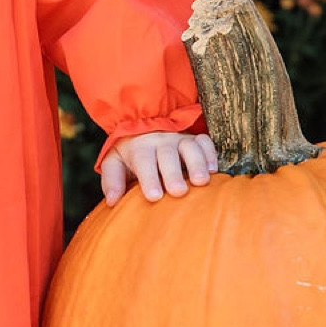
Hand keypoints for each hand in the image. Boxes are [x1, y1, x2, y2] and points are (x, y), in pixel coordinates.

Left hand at [99, 131, 219, 205]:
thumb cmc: (130, 154)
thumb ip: (112, 180)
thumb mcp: (114, 163)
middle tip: (178, 192)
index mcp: (139, 148)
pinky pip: (205, 142)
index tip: (154, 196)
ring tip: (201, 182)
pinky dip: (210, 154)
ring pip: (190, 147)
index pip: (143, 162)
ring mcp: (180, 139)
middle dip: (173, 173)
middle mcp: (160, 141)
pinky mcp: (195, 139)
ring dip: (197, 163)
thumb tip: (112, 201)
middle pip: (168, 155)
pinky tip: (213, 171)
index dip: (149, 178)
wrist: (144, 125)